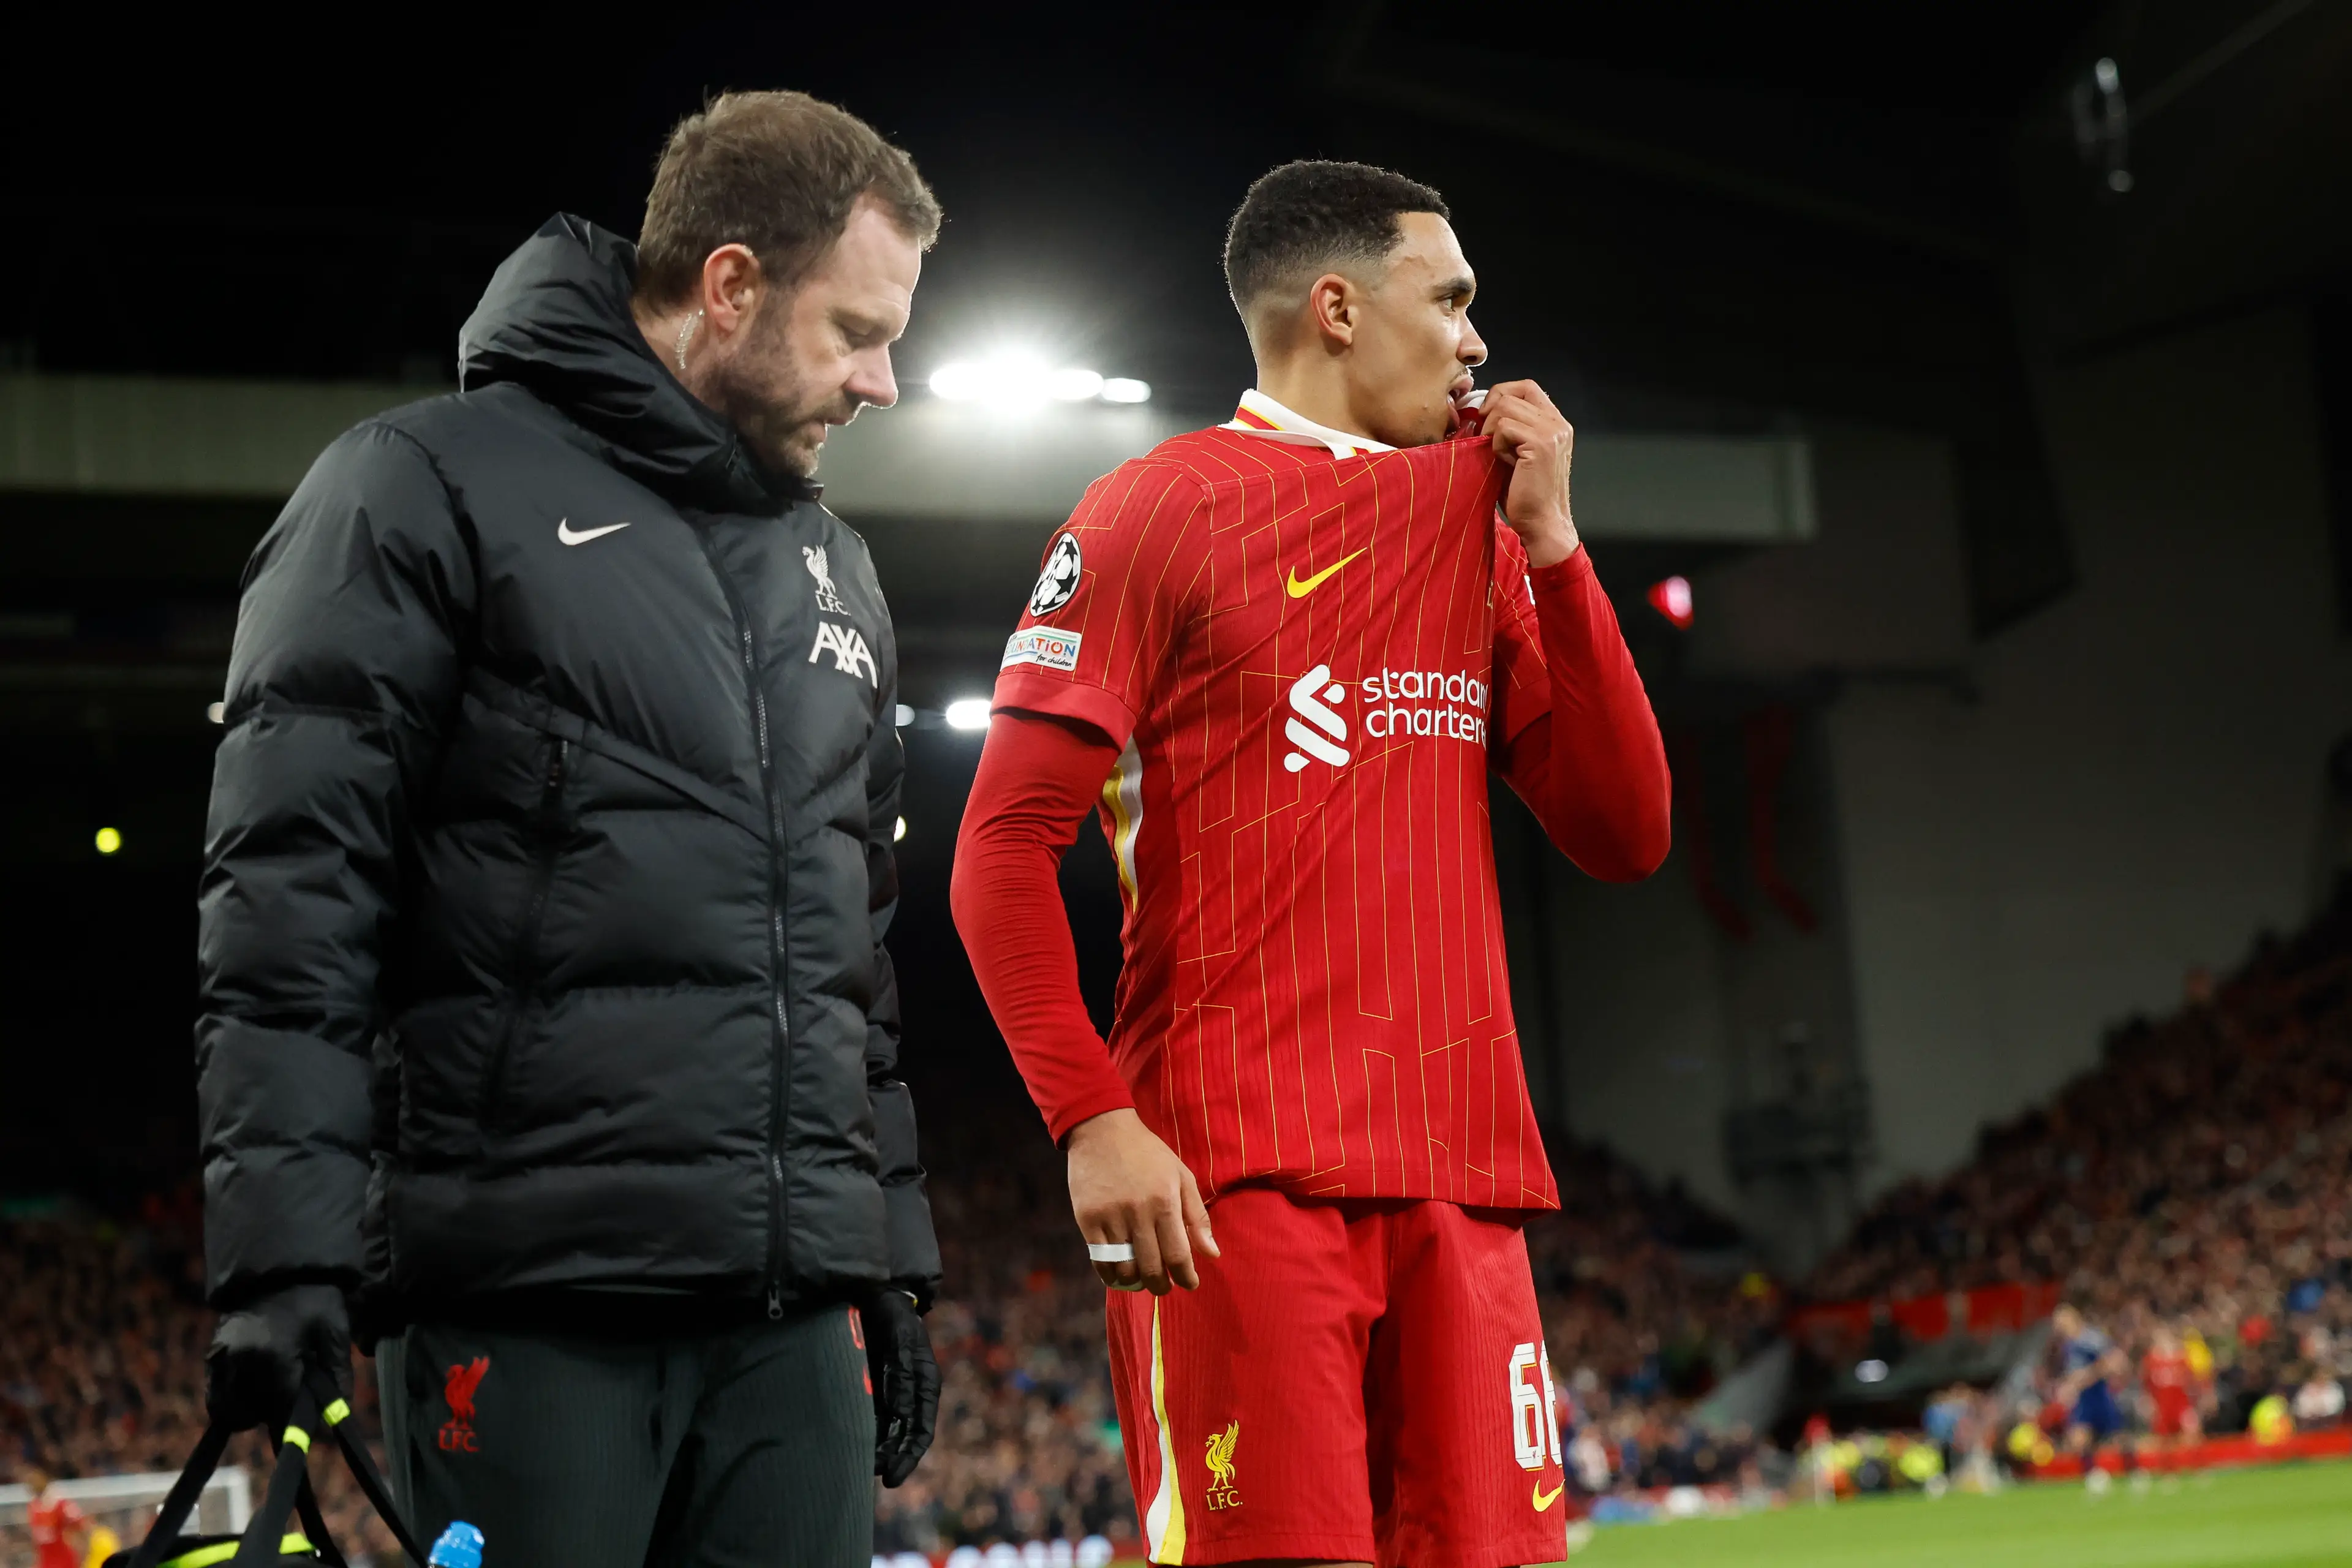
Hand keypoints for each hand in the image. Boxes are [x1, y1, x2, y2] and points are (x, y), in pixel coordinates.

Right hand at [205, 1282, 350, 1431]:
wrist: (281, 1267)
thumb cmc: (315, 1299)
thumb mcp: (335, 1333)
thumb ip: (338, 1378)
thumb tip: (338, 1418)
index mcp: (275, 1357)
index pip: (281, 1412)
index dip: (293, 1430)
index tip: (301, 1441)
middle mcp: (242, 1361)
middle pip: (251, 1415)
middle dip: (271, 1415)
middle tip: (291, 1402)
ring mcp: (221, 1357)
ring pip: (228, 1411)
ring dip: (248, 1411)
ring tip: (272, 1391)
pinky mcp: (212, 1354)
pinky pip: (215, 1395)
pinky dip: (231, 1400)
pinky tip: (253, 1386)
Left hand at [864, 1290, 938, 1486]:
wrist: (871, 1290)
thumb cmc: (890, 1310)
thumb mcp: (898, 1334)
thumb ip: (900, 1370)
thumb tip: (901, 1413)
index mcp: (925, 1382)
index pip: (922, 1429)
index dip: (909, 1456)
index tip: (892, 1478)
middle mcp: (909, 1392)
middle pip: (903, 1437)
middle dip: (890, 1460)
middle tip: (871, 1476)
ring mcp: (889, 1390)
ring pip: (884, 1431)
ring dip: (874, 1450)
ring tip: (855, 1466)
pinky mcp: (869, 1385)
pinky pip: (866, 1416)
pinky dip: (859, 1433)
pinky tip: (844, 1444)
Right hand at [1065, 1107, 1218, 1293]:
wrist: (1102, 1130)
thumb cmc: (1148, 1153)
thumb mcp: (1181, 1175)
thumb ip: (1197, 1216)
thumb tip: (1212, 1254)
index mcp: (1165, 1201)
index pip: (1178, 1255)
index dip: (1186, 1277)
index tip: (1189, 1284)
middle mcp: (1138, 1212)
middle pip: (1152, 1268)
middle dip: (1161, 1286)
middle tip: (1164, 1286)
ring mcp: (1110, 1216)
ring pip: (1125, 1268)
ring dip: (1136, 1282)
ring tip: (1142, 1278)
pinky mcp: (1087, 1219)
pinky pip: (1100, 1260)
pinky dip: (1110, 1274)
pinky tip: (1119, 1273)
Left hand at [1481, 380, 1579, 567]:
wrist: (1541, 523)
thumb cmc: (1525, 494)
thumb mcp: (1517, 453)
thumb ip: (1509, 428)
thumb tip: (1480, 411)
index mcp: (1555, 423)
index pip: (1526, 387)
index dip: (1501, 393)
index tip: (1486, 416)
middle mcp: (1558, 423)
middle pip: (1512, 393)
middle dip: (1491, 413)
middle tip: (1486, 438)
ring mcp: (1552, 432)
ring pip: (1505, 408)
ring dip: (1493, 431)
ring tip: (1499, 455)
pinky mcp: (1541, 444)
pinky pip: (1504, 428)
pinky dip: (1496, 445)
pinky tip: (1505, 464)